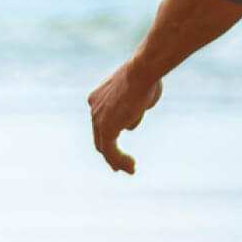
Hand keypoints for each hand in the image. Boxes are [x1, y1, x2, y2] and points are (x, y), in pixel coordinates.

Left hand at [87, 60, 162, 174]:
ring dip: (116, 160)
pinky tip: (131, 168)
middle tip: (118, 164)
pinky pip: (110, 151)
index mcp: (98, 96)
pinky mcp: (106, 129)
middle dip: (108, 150)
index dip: (109, 133)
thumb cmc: (147, 78)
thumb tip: (133, 119)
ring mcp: (98, 118)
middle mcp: (94, 107)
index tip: (119, 143)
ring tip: (130, 169)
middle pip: (99, 135)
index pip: (102, 119)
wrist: (142, 72)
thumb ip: (135, 107)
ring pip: (104, 146)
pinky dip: (119, 161)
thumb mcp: (140, 94)